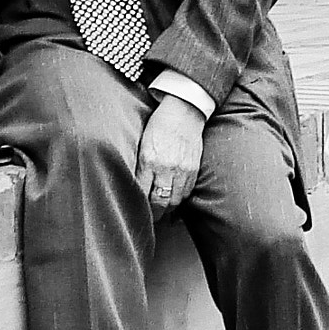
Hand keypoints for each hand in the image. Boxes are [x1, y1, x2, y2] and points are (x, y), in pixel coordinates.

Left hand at [136, 96, 205, 213]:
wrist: (184, 111)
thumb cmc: (159, 124)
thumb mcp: (142, 143)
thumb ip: (139, 165)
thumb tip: (135, 186)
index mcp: (148, 160)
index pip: (141, 192)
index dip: (138, 205)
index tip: (135, 211)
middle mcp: (165, 168)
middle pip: (158, 202)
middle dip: (153, 214)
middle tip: (149, 219)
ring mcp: (182, 170)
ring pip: (173, 201)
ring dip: (166, 209)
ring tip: (161, 212)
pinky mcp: (193, 169)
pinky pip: (186, 192)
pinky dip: (179, 200)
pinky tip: (174, 200)